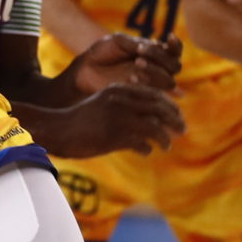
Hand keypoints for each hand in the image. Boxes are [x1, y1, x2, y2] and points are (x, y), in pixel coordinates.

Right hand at [39, 83, 186, 157]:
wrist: (58, 130)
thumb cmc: (82, 120)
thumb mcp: (104, 103)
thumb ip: (125, 104)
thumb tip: (150, 115)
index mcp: (119, 90)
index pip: (154, 94)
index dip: (170, 105)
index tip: (177, 115)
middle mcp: (121, 101)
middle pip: (160, 107)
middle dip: (175, 119)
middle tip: (182, 129)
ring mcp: (119, 118)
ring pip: (155, 126)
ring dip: (165, 137)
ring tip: (167, 145)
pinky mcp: (115, 136)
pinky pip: (142, 143)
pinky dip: (148, 148)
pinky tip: (146, 151)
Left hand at [68, 32, 179, 94]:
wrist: (86, 69)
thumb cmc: (102, 52)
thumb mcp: (120, 41)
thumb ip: (139, 44)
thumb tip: (161, 47)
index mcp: (154, 54)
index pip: (175, 51)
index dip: (176, 45)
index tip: (168, 36)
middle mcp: (156, 70)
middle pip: (175, 66)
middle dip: (160, 58)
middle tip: (140, 53)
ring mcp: (150, 85)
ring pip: (169, 82)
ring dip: (156, 72)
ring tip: (136, 65)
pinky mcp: (141, 98)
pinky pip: (155, 95)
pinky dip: (147, 85)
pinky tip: (131, 78)